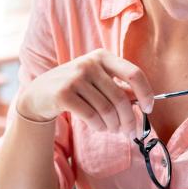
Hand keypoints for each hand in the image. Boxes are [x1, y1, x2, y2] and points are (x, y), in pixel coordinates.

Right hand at [16, 49, 152, 131]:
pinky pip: (91, 117)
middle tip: (130, 132)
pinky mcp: (64, 94)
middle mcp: (90, 63)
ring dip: (113, 126)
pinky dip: (99, 126)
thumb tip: (143, 103)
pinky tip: (98, 127)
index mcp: (102, 56)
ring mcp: (75, 77)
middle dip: (129, 120)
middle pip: (121, 98)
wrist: (40, 93)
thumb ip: (118, 87)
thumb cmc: (75, 88)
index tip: (148, 109)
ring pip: (107, 110)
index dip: (146, 93)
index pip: (134, 74)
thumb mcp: (97, 80)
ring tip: (111, 129)